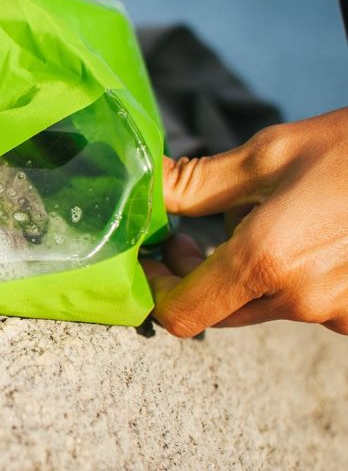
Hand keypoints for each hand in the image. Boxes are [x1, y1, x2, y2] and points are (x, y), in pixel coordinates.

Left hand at [141, 108, 347, 336]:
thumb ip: (193, 185)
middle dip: (199, 276)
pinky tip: (310, 236)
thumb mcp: (264, 156)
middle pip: (218, 311)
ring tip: (270, 221)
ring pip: (262, 306)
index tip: (159, 256)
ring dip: (249, 274)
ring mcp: (339, 314)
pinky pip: (306, 303)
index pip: (180, 314)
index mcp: (264, 262)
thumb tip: (141, 189)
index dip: (157, 288)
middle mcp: (301, 301)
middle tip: (198, 234)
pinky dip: (292, 277)